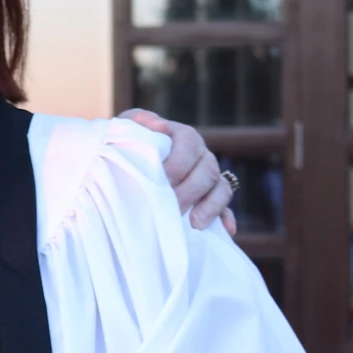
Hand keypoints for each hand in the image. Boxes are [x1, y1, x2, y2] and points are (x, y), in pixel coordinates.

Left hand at [119, 109, 236, 235]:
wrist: (126, 163)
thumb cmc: (127, 144)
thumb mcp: (127, 128)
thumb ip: (139, 121)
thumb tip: (159, 125)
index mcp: (184, 136)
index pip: (189, 144)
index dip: (178, 163)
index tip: (162, 180)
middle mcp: (201, 155)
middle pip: (207, 170)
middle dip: (190, 191)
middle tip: (172, 208)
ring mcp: (210, 178)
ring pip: (221, 188)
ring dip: (210, 207)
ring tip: (194, 224)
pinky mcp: (211, 199)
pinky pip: (225, 208)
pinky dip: (226, 218)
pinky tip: (225, 231)